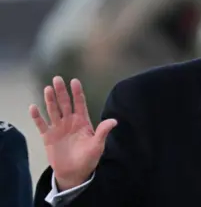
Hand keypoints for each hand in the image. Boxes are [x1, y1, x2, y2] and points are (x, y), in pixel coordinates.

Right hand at [30, 76, 116, 190]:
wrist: (74, 173)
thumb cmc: (88, 158)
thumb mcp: (98, 145)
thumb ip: (103, 132)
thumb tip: (114, 120)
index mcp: (82, 121)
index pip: (80, 104)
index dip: (77, 93)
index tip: (75, 81)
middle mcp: (70, 121)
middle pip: (65, 104)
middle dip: (61, 92)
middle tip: (58, 78)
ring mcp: (58, 128)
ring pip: (53, 111)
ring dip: (50, 100)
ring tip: (48, 89)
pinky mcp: (48, 136)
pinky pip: (41, 124)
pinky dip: (37, 117)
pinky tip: (33, 107)